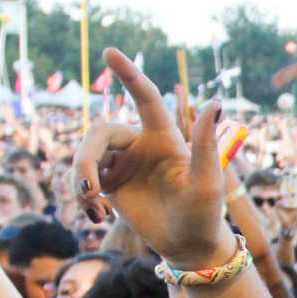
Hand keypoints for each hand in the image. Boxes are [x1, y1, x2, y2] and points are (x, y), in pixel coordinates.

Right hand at [75, 49, 232, 266]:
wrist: (190, 246)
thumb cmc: (205, 213)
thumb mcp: (207, 181)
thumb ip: (206, 143)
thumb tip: (216, 101)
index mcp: (163, 136)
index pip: (145, 97)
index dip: (129, 74)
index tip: (109, 51)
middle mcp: (140, 144)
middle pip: (99, 132)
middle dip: (85, 159)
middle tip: (89, 192)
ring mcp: (123, 163)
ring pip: (85, 156)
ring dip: (81, 181)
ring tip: (95, 210)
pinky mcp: (111, 184)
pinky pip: (83, 180)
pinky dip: (83, 197)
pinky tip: (97, 217)